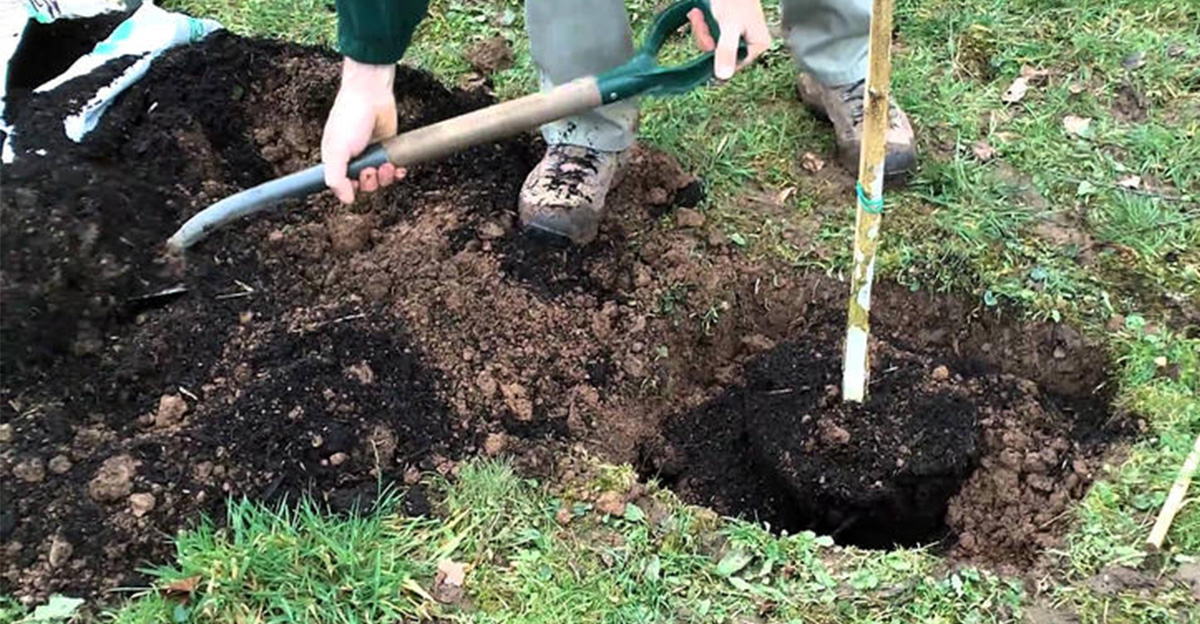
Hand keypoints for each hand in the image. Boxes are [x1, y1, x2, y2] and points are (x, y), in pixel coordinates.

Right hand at [321, 58, 404, 203]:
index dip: (351, 189)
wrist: (372, 94)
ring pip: (381, 181)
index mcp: (336, 160)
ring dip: (385, 178)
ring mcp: (372, 155)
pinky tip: (398, 169)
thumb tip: (347, 200)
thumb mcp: (337, 150)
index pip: (342, 186)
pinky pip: (394, 171)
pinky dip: (397, 173)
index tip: (355, 183)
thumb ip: (336, 178)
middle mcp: (353, 159)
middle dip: (370, 182)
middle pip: (364, 186)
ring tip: (386, 165)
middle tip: (371, 169)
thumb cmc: (350, 118)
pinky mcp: (388, 150)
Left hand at [687, 0, 770, 79]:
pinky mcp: (724, 26)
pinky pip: (709, 33)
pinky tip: (698, 12)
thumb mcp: (729, 26)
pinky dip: (701, 23)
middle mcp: (749, 42)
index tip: (710, 42)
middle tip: (703, 23)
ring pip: (712, 44)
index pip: (734, 66)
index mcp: (758, 45)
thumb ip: (726, 50)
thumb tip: (724, 77)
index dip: (718, 57)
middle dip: (707, 39)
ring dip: (701, 29)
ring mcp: (736, 34)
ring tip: (700, 14)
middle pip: (720, 55)